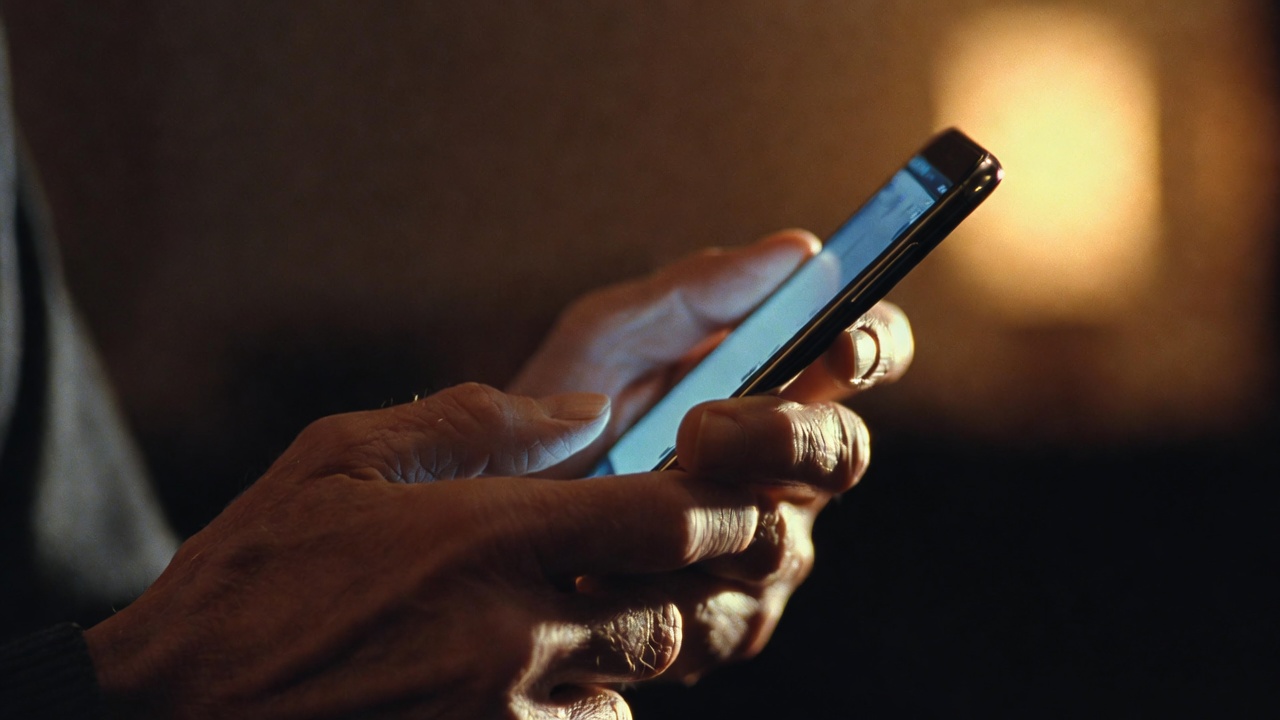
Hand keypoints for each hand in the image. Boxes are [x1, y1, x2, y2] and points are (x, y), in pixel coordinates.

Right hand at [84, 384, 768, 718]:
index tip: (738, 493)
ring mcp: (499, 712)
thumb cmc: (249, 576)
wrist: (170, 710)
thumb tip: (584, 411)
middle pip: (673, 611)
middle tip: (683, 554)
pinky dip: (580, 704)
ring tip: (587, 613)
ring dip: (631, 647)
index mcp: (486, 536)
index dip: (724, 505)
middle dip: (693, 581)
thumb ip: (473, 423)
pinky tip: (532, 676)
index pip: (666, 520)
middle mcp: (511, 632)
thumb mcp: (339, 459)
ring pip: (635, 682)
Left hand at [510, 230, 914, 680]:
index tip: (839, 344)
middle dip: (783, 440)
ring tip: (625, 501)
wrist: (482, 518)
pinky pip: (727, 619)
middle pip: (843, 454)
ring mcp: (762, 550)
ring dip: (705, 518)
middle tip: (702, 430)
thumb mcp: (606, 337)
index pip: (863, 356)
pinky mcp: (725, 623)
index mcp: (774, 384)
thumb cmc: (552, 414)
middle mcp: (785, 470)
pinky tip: (602, 574)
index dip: (874, 345)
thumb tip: (799, 249)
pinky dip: (662, 592)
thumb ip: (695, 293)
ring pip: (783, 544)